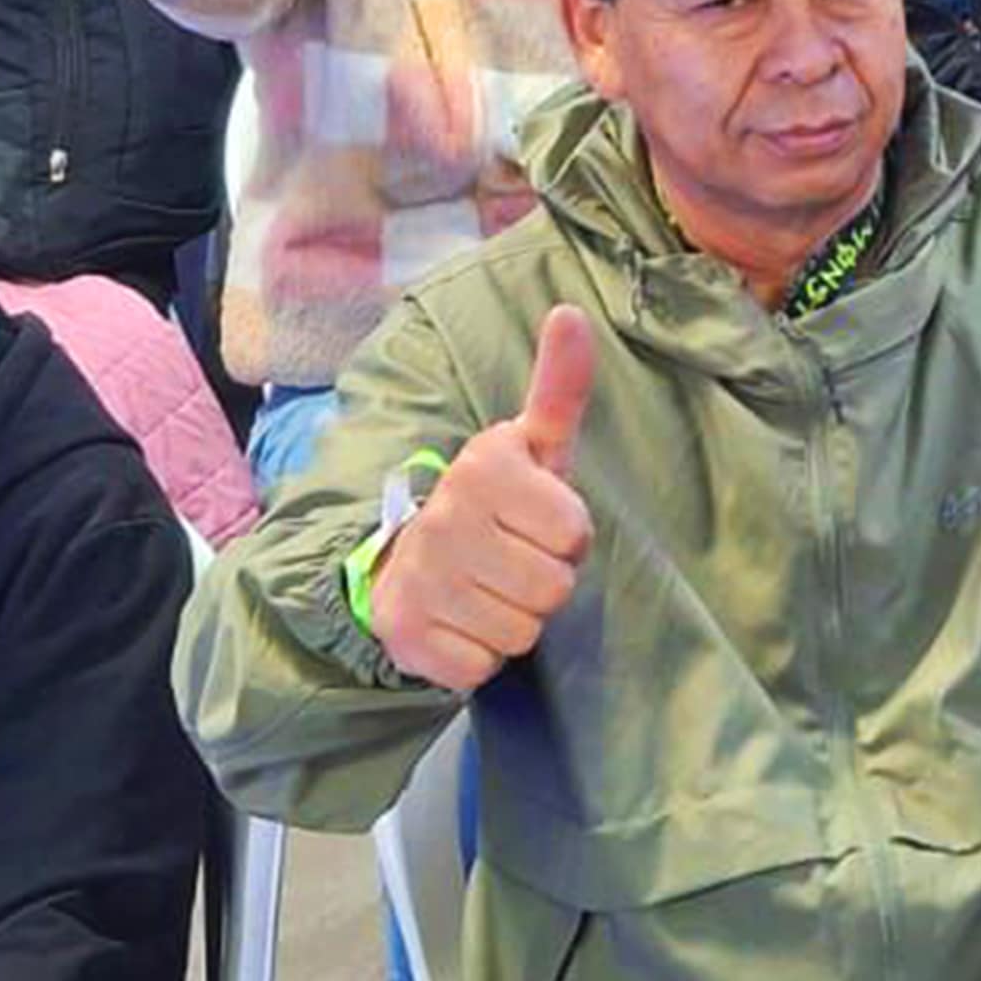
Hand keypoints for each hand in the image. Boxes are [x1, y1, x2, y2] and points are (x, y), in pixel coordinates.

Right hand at [368, 306, 598, 689]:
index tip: (534, 523)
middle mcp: (445, 518)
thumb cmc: (493, 507)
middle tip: (510, 563)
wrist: (404, 565)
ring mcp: (420, 579)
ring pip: (522, 632)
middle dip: (543, 584)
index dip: (565, 537)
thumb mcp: (533, 449)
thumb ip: (559, 388)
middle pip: (554, 588)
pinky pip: (484, 667)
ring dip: (513, 621)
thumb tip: (571, 313)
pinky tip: (459, 623)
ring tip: (485, 591)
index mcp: (483, 467)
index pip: (575, 534)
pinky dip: (479, 655)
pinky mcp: (406, 636)